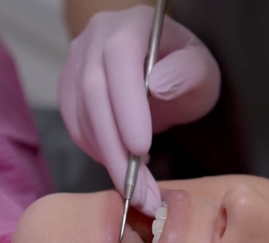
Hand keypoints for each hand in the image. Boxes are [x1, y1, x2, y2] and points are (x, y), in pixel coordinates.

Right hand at [58, 5, 219, 215]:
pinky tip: (121, 166)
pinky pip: (74, 126)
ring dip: (107, 159)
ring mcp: (76, 63)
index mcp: (132, 25)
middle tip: (138, 190)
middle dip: (115, 149)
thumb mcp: (201, 68)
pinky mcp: (68, 89)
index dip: (126, 107)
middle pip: (93, 94)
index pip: (120, 60)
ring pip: (80, 115)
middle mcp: (96, 38)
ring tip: (138, 190)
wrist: (161, 65)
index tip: (142, 149)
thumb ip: (185, 73)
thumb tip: (156, 84)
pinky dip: (96, 152)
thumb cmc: (183, 67)